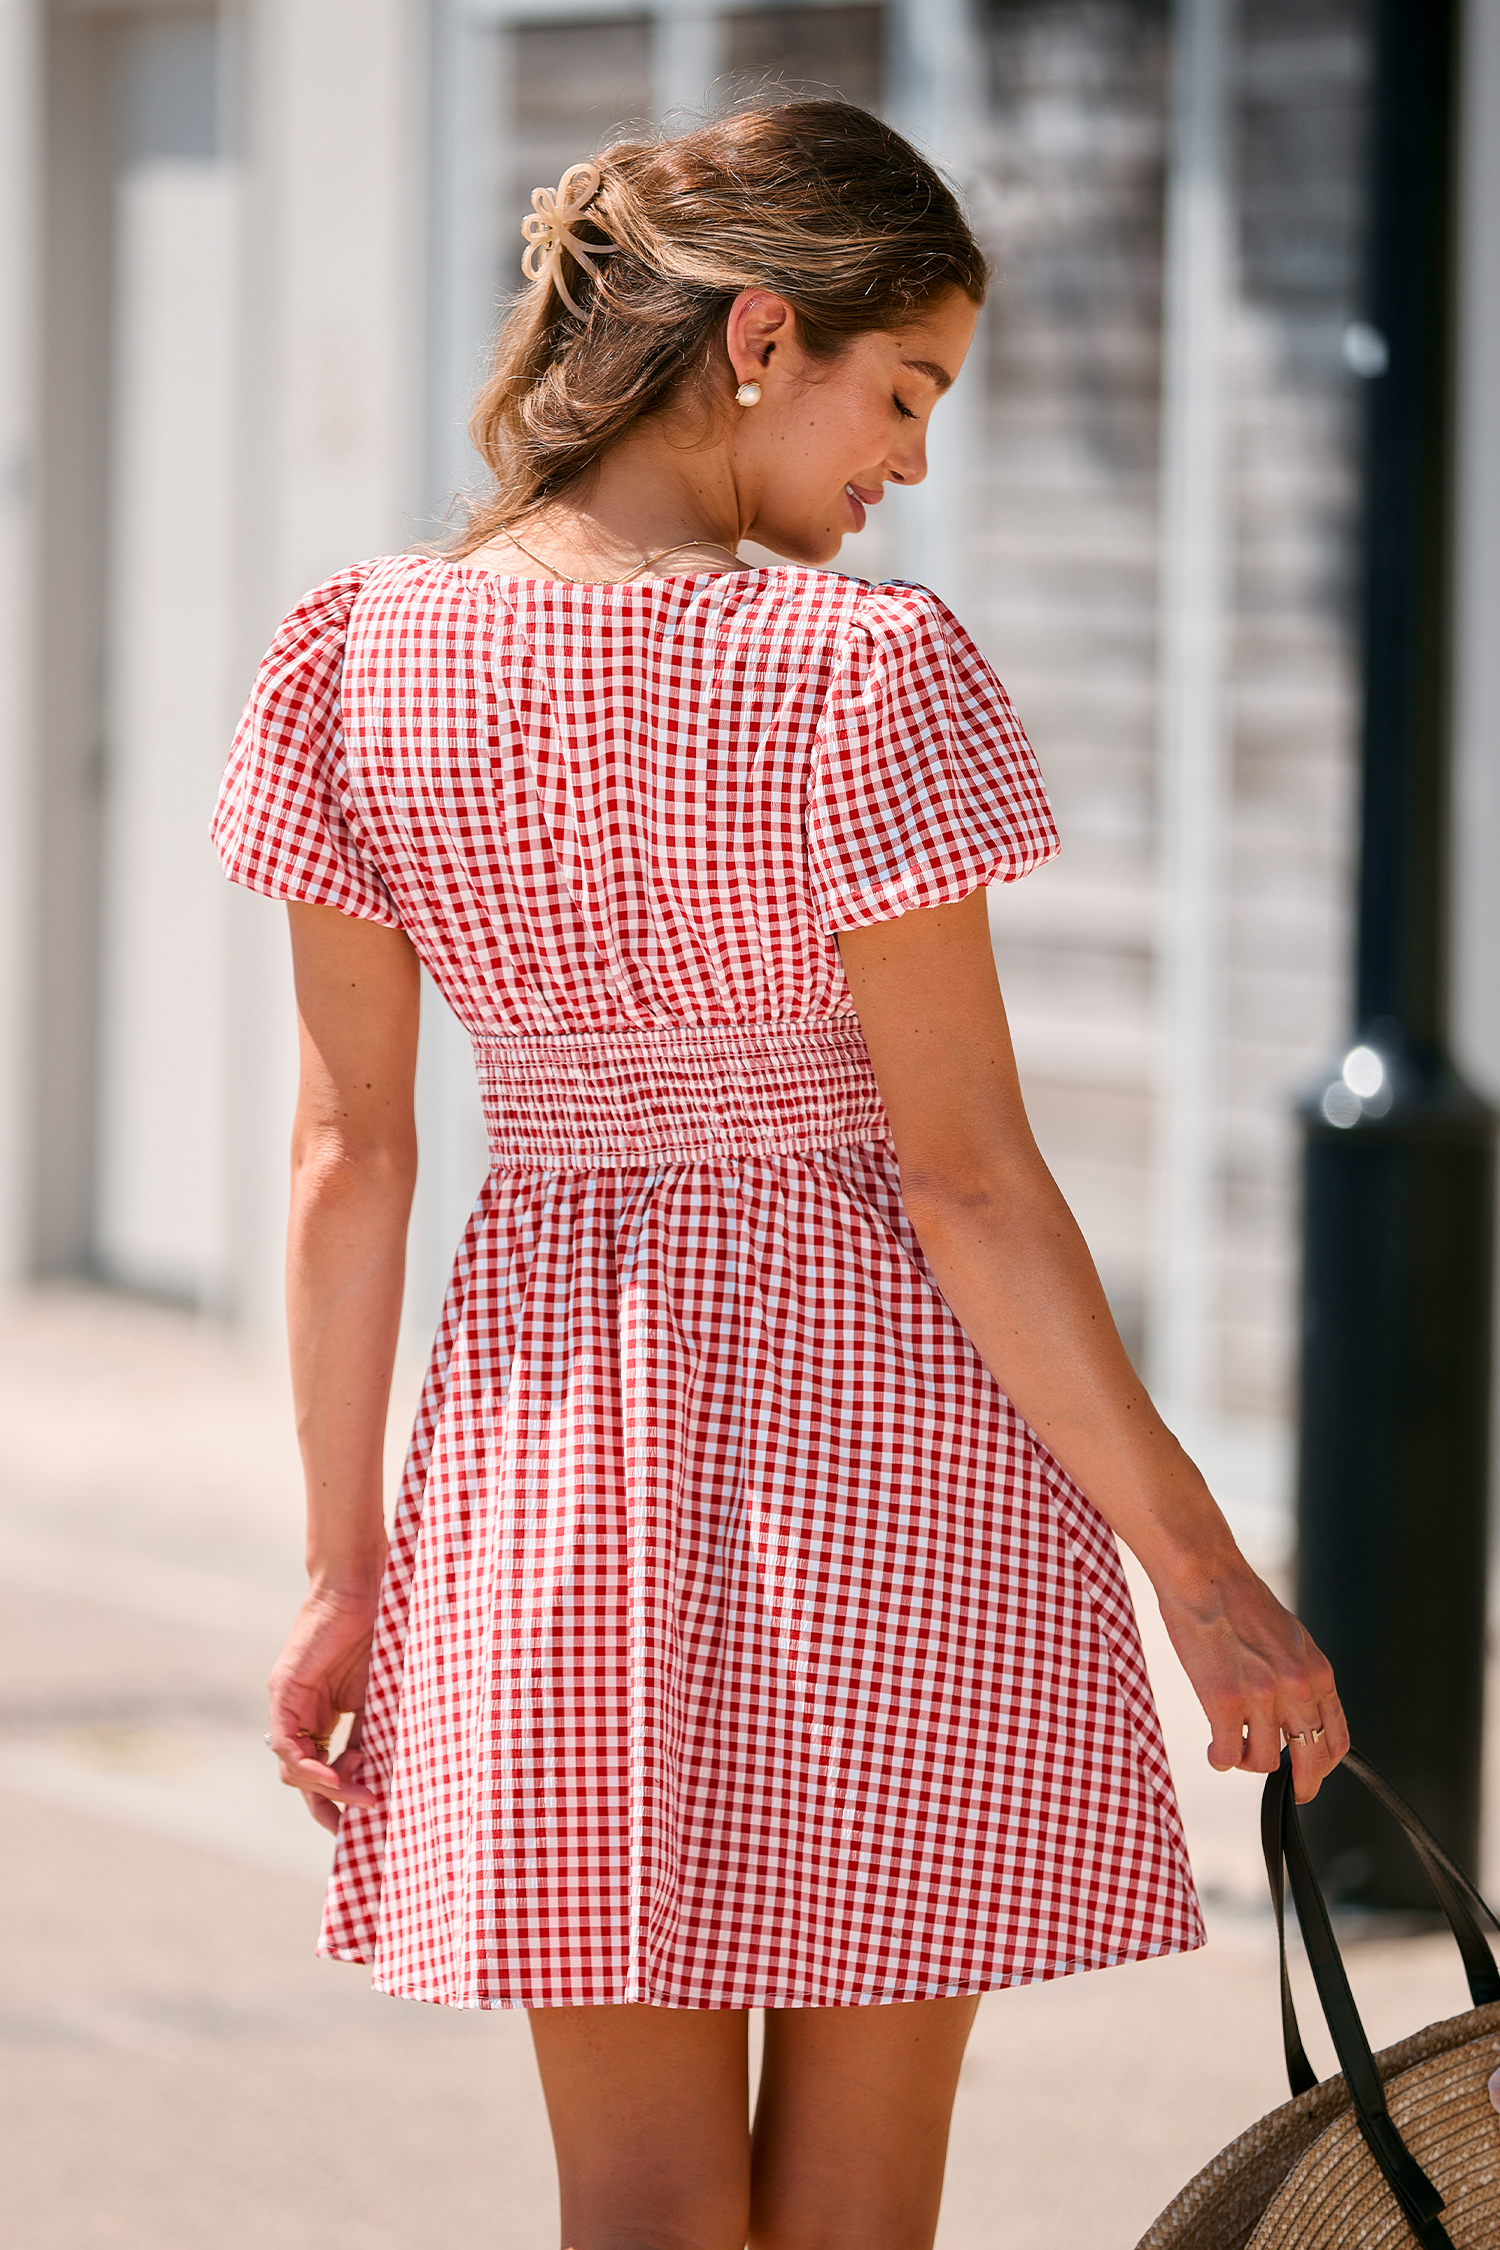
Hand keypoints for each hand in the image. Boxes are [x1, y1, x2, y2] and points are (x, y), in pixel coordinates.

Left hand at [267, 1583, 383, 1833]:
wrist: (363, 1586)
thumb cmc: (380, 1629)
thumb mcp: (380, 1695)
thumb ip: (375, 1731)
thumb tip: (388, 1776)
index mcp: (324, 1715)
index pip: (322, 1769)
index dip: (340, 1798)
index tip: (367, 1818)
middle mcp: (301, 1714)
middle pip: (305, 1776)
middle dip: (331, 1804)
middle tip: (360, 1820)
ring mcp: (288, 1704)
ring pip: (293, 1767)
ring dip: (326, 1789)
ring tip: (361, 1794)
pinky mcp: (283, 1692)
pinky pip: (286, 1746)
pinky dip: (309, 1768)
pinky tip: (337, 1779)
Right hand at [1156, 1553, 1349, 1802]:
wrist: (1204, 1574)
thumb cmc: (1238, 1598)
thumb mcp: (1288, 1636)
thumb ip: (1296, 1674)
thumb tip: (1293, 1711)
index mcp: (1316, 1671)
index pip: (1336, 1737)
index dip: (1324, 1764)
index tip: (1310, 1774)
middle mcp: (1296, 1688)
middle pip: (1310, 1759)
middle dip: (1301, 1783)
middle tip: (1289, 1791)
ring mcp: (1261, 1697)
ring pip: (1263, 1761)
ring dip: (1247, 1763)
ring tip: (1232, 1750)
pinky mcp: (1223, 1701)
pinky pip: (1228, 1754)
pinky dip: (1220, 1759)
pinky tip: (1214, 1751)